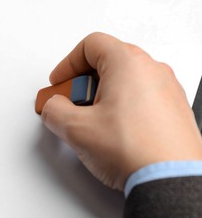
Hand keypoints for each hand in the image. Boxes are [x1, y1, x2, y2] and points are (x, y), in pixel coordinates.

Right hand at [41, 32, 201, 190]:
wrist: (170, 181)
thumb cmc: (136, 150)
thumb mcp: (76, 128)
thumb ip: (53, 110)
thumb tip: (53, 107)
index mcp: (128, 63)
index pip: (90, 45)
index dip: (67, 63)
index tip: (59, 82)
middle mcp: (151, 70)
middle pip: (106, 61)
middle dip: (81, 82)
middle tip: (70, 104)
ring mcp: (166, 89)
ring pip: (123, 79)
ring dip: (100, 95)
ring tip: (91, 121)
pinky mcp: (172, 108)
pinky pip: (139, 95)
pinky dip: (120, 105)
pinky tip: (112, 131)